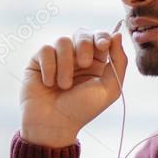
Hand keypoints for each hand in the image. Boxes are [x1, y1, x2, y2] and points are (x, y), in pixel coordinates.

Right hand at [20, 27, 127, 147]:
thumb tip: (118, 34)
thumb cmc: (82, 110)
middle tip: (83, 63)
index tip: (103, 46)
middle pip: (82, 33)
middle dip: (84, 45)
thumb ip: (119, 62)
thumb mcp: (109, 89)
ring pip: (63, 41)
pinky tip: (49, 83)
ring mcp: (57, 58)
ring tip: (64, 85)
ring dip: (65, 64)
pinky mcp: (38, 61)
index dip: (102, 36)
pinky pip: (45, 50)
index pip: (100, 37)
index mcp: (96, 62)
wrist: (52, 124)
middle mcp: (76, 57)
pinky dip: (49, 67)